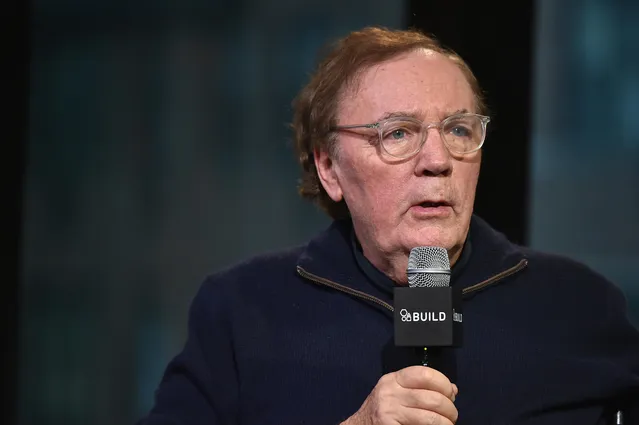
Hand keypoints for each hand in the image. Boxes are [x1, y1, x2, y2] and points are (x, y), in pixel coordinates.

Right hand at [342, 366, 458, 424]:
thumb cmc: (381, 412)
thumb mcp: (396, 393)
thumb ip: (420, 389)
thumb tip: (451, 389)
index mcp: (393, 380)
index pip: (424, 374)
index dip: (443, 383)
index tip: (450, 394)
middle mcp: (390, 393)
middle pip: (432, 397)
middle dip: (449, 409)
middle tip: (451, 416)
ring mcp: (390, 412)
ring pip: (430, 417)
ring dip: (445, 423)